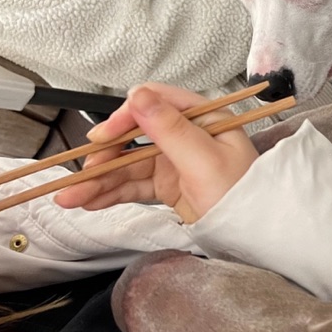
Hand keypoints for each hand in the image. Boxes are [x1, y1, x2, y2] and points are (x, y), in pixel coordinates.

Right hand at [54, 83, 258, 223]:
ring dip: (100, 180)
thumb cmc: (244, 196)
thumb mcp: (206, 161)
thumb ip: (171, 129)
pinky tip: (90, 200)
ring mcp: (177, 161)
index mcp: (204, 118)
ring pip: (130, 165)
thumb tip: (139, 96)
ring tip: (72, 197)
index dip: (125, 119)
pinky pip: (135, 185)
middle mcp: (189, 135)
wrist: (259, 234)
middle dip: (105, 155)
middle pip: (135, 136)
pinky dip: (112, 193)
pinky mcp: (171, 185)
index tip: (103, 138)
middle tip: (84, 173)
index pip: (155, 103)